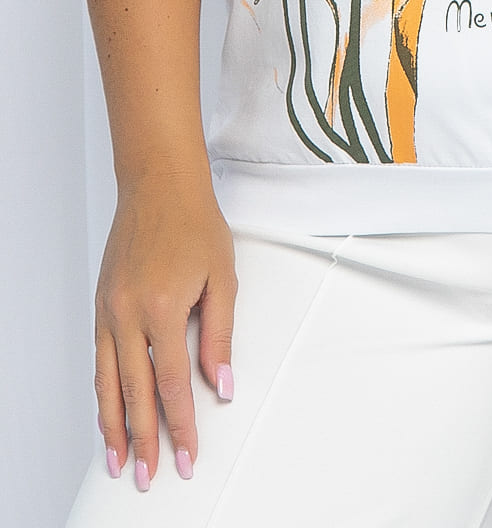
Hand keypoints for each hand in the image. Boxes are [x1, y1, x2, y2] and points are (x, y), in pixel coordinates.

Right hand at [94, 172, 236, 488]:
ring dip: (113, 426)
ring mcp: (109, 310)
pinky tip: (108, 412)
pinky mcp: (101, 305)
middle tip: (149, 475)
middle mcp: (128, 314)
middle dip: (143, 440)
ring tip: (120, 460)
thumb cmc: (193, 223)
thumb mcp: (222, 277)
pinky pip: (99, 359)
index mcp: (163, 308)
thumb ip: (220, 335)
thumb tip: (222, 384)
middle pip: (135, 393)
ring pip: (108, 383)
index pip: (173, 384)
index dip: (180, 426)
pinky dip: (103, 393)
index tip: (187, 454)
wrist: (159, 185)